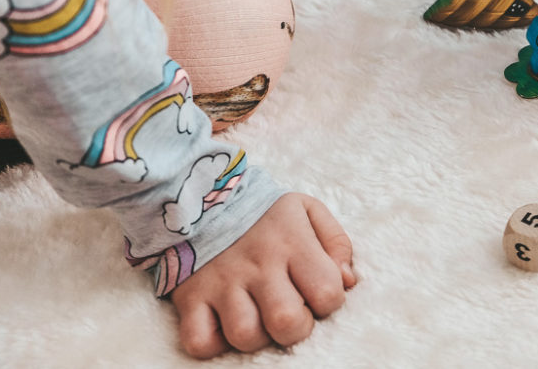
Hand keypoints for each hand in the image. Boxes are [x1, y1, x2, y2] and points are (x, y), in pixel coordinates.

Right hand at [171, 193, 356, 358]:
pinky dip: (213, 344)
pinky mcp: (190, 297)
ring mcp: (221, 283)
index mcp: (291, 242)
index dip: (329, 301)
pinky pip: (199, 342)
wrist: (200, 194)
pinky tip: (225, 325)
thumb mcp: (307, 210)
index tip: (317, 292)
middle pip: (287, 322)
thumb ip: (336, 242)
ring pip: (245, 336)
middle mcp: (257, 265)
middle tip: (290, 310)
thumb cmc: (263, 211)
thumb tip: (348, 282)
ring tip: (259, 316)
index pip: (327, 292)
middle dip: (297, 327)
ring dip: (258, 336)